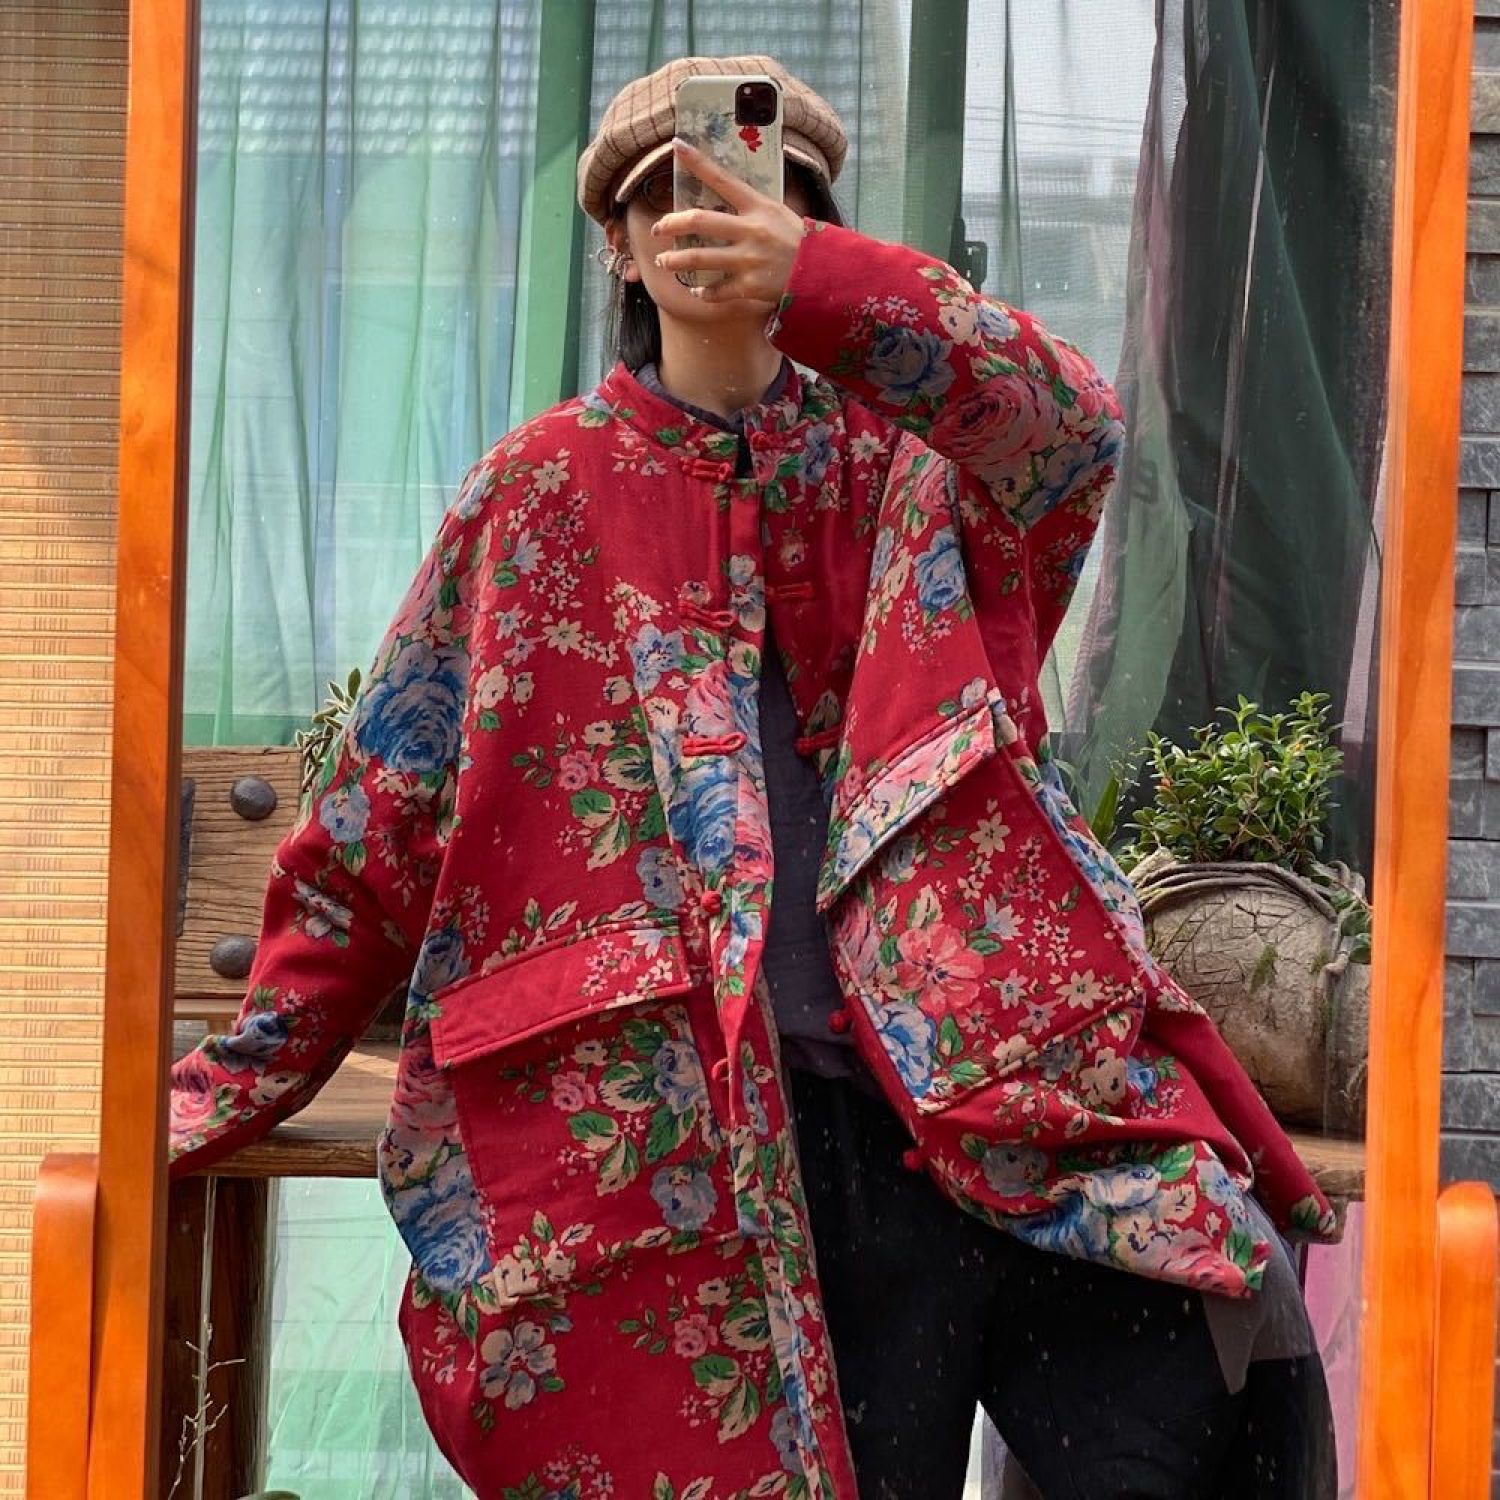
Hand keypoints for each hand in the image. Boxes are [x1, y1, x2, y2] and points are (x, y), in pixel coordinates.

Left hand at [649, 140, 805, 306]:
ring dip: (676, 261)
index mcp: (758, 207)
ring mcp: (748, 260)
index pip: (722, 179)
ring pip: (700, 258)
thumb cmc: (799, 241)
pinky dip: (703, 292)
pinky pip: (717, 290)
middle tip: (658, 228)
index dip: (697, 162)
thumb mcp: (779, 213)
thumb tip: (728, 193)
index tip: (676, 146)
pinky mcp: (750, 286)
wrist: (823, 273)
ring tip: (664, 261)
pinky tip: (696, 290)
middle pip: (700, 221)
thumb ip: (752, 207)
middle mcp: (750, 230)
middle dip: (672, 223)